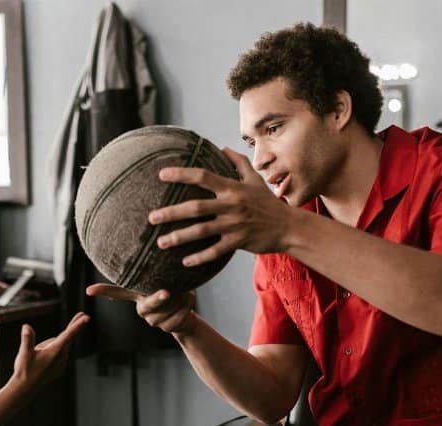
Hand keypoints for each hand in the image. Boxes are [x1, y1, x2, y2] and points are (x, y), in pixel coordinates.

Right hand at [12, 312, 89, 388]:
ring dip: (60, 339)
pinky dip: (58, 348)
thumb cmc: (25, 370)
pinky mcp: (59, 366)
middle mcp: (61, 357)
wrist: (25, 387)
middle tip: (84, 315)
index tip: (86, 318)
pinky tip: (44, 353)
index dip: (77, 325)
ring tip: (38, 351)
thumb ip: (27, 340)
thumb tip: (26, 327)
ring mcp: (61, 362)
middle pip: (69, 338)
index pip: (68, 335)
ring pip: (63, 345)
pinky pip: (61, 353)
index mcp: (55, 352)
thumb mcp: (24, 354)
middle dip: (75, 326)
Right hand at [86, 284, 197, 335]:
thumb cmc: (178, 292)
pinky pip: (177, 318)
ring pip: (167, 310)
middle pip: (147, 304)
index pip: (117, 292)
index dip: (103, 291)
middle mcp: (142, 308)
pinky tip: (189, 301)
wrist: (188, 316)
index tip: (89, 291)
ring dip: (181, 300)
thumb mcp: (170, 282)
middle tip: (166, 293)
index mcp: (139, 294)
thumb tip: (166, 277)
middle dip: (157, 299)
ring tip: (186, 292)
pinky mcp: (164, 328)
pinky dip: (187, 308)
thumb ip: (165, 277)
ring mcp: (152, 320)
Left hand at [147, 147, 298, 266]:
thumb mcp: (255, 180)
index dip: (182, 174)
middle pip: (196, 207)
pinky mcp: (238, 242)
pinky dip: (200, 257)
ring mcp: (234, 225)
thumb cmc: (268, 203)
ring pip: (202, 231)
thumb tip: (222, 148)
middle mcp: (231, 205)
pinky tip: (185, 261)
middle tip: (152, 217)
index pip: (203, 177)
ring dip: (180, 237)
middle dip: (172, 212)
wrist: (289, 227)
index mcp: (232, 188)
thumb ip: (238, 163)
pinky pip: (215, 251)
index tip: (162, 174)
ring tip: (161, 242)